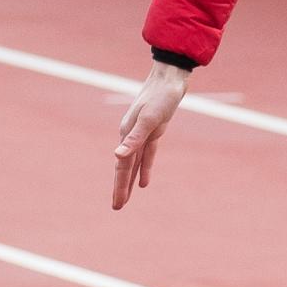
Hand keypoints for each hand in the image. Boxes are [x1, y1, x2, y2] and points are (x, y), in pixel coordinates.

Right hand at [113, 62, 189, 210]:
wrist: (170, 79)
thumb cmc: (160, 97)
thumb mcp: (149, 119)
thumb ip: (134, 139)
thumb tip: (117, 156)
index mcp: (127, 134)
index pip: (122, 166)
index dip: (120, 186)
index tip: (117, 204)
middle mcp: (131, 136)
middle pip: (125, 167)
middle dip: (121, 188)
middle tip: (117, 207)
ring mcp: (142, 134)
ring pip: (134, 163)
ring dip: (130, 181)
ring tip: (126, 198)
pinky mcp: (154, 132)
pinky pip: (147, 155)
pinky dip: (145, 169)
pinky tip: (144, 182)